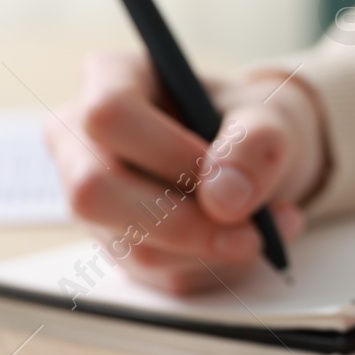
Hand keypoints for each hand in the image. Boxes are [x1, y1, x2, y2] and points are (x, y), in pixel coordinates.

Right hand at [45, 51, 327, 292]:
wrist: (253, 157)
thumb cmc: (247, 122)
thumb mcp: (268, 116)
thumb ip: (254, 143)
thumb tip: (225, 198)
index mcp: (110, 80)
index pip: (108, 115)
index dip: (166, 152)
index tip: (224, 175)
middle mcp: (83, 141)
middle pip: (96, 192)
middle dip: (184, 223)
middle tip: (253, 233)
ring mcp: (95, 200)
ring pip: (133, 245)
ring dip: (214, 251)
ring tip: (270, 226)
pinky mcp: (119, 246)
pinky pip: (159, 274)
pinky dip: (215, 267)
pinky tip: (248, 240)